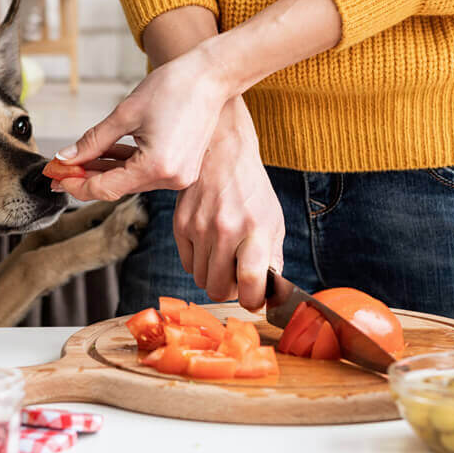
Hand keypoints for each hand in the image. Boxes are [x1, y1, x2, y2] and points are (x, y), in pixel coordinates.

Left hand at [54, 46, 231, 201]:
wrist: (211, 76)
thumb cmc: (174, 87)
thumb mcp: (125, 114)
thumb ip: (93, 141)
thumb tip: (67, 157)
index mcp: (157, 167)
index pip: (105, 188)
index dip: (76, 183)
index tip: (55, 175)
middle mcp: (171, 178)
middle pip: (117, 187)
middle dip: (86, 177)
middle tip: (59, 170)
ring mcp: (179, 175)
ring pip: (130, 181)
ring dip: (104, 171)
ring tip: (77, 160)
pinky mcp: (182, 168)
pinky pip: (145, 172)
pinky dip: (125, 165)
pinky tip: (104, 155)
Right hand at [173, 98, 283, 309]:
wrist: (222, 152)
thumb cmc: (251, 188)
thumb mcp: (273, 219)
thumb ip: (272, 257)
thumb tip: (268, 291)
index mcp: (255, 229)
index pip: (251, 283)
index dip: (253, 301)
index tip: (255, 299)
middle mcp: (225, 230)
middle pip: (219, 289)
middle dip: (230, 291)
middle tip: (238, 277)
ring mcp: (199, 228)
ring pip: (201, 280)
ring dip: (214, 276)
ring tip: (225, 257)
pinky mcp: (180, 224)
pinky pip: (187, 264)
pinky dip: (199, 262)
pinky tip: (210, 245)